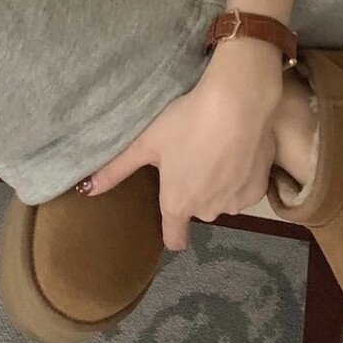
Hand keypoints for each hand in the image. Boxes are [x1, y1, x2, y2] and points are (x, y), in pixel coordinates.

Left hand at [82, 38, 284, 249]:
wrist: (239, 103)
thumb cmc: (186, 121)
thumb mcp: (146, 142)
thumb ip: (115, 170)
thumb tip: (83, 191)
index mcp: (177, 203)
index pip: (174, 239)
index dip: (171, 228)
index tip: (171, 206)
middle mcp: (208, 210)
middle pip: (198, 210)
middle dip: (194, 190)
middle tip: (191, 155)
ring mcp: (236, 201)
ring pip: (223, 199)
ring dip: (218, 183)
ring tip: (215, 148)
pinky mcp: (259, 188)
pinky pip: (245, 189)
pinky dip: (240, 175)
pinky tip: (236, 149)